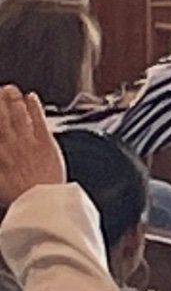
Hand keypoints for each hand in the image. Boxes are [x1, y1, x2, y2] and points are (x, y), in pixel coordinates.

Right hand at [0, 88, 64, 204]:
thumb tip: (0, 147)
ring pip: (17, 114)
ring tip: (10, 89)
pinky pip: (38, 119)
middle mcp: (8, 143)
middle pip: (0, 116)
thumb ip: (0, 157)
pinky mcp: (45, 142)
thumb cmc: (16, 195)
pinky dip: (34, 106)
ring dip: (13, 99)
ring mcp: (27, 140)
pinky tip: (32, 97)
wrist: (40, 201)